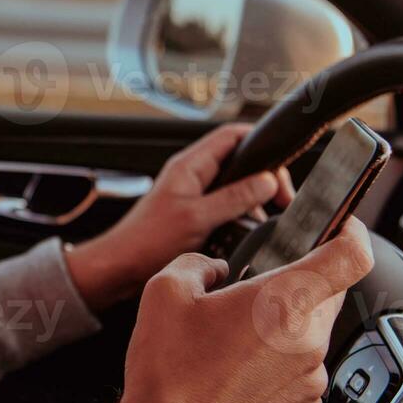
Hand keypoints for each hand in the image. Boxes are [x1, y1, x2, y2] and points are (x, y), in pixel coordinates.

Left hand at [64, 123, 293, 310]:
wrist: (119, 266)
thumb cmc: (146, 240)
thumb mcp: (197, 218)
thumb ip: (234, 198)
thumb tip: (268, 181)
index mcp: (190, 165)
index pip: (232, 136)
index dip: (261, 142)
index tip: (283, 165)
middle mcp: (192, 175)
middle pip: (240, 162)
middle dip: (265, 178)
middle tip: (282, 201)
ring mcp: (193, 195)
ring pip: (235, 187)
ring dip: (254, 201)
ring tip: (267, 219)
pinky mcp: (193, 215)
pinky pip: (226, 208)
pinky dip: (241, 217)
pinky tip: (248, 233)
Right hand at [115, 217, 373, 402]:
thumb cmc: (168, 374)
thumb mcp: (164, 292)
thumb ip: (198, 263)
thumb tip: (215, 268)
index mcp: (282, 302)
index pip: (351, 256)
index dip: (353, 233)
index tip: (342, 228)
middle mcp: (308, 341)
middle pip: (328, 294)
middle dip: (297, 285)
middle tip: (252, 294)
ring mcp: (311, 379)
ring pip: (312, 332)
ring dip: (285, 326)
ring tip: (234, 342)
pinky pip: (304, 369)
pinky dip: (280, 362)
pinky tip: (238, 371)